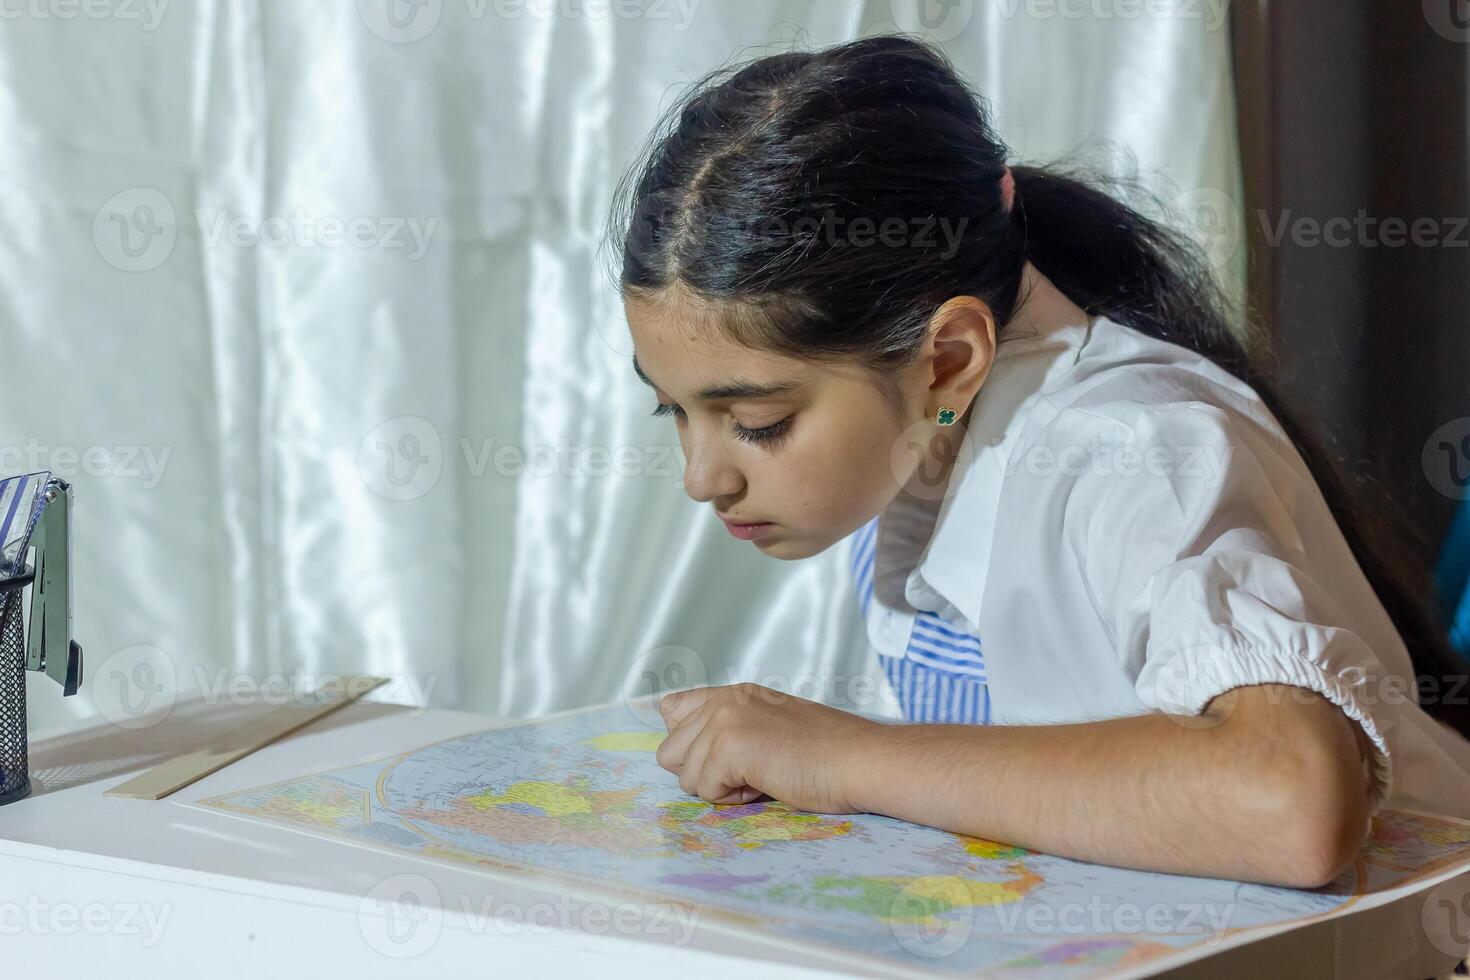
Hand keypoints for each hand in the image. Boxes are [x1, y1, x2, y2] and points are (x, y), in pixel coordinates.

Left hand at [655, 682, 880, 811]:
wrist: (860, 761)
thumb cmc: (826, 757)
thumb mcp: (769, 729)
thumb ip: (727, 729)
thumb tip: (682, 748)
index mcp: (733, 693)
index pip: (672, 709)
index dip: (691, 745)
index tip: (728, 757)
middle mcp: (724, 699)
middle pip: (670, 752)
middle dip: (705, 773)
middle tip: (754, 770)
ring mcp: (725, 719)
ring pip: (685, 775)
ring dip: (721, 787)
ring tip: (764, 775)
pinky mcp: (730, 745)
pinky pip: (704, 790)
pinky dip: (733, 798)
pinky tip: (767, 783)